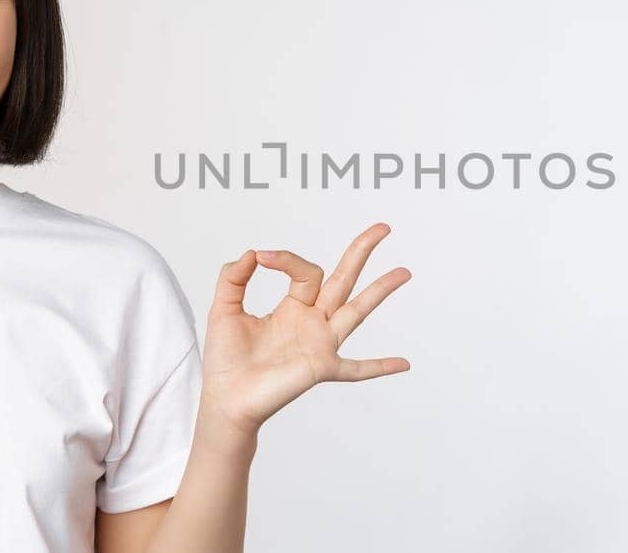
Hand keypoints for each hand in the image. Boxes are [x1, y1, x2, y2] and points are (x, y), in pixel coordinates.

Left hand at [199, 223, 411, 436]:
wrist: (225, 398)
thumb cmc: (226, 359)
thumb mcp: (223, 308)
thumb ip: (233, 277)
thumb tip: (253, 252)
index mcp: (293, 307)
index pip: (305, 271)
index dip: (286, 259)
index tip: (262, 257)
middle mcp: (312, 322)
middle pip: (344, 280)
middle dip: (361, 252)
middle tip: (382, 228)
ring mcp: (321, 344)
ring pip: (356, 311)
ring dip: (380, 291)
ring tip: (404, 272)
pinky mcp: (321, 367)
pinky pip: (356, 369)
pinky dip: (380, 367)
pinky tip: (404, 364)